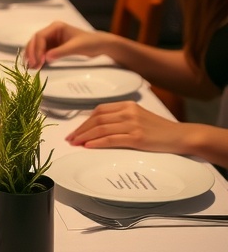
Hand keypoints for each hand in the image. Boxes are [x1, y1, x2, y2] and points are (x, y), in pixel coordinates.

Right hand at [24, 21, 105, 68]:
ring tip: (32, 67)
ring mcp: (52, 39)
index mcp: (56, 27)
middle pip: (36, 40)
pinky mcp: (54, 47)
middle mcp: (52, 31)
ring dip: (33, 56)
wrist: (99, 45)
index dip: (37, 48)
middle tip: (32, 65)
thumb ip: (61, 52)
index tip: (38, 61)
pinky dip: (39, 58)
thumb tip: (46, 58)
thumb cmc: (90, 42)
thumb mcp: (76, 47)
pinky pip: (42, 52)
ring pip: (37, 47)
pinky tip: (37, 66)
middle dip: (32, 52)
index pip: (40, 36)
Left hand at [65, 102, 183, 153]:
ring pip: (101, 129)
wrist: (181, 136)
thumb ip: (122, 118)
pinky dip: (98, 143)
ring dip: (85, 136)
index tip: (75, 130)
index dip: (85, 120)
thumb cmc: (160, 130)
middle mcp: (129, 112)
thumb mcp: (140, 117)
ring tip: (75, 144)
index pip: (99, 110)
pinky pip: (112, 139)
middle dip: (81, 129)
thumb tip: (99, 128)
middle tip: (70, 139)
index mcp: (128, 105)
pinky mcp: (137, 137)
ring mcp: (133, 124)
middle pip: (97, 119)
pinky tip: (89, 146)